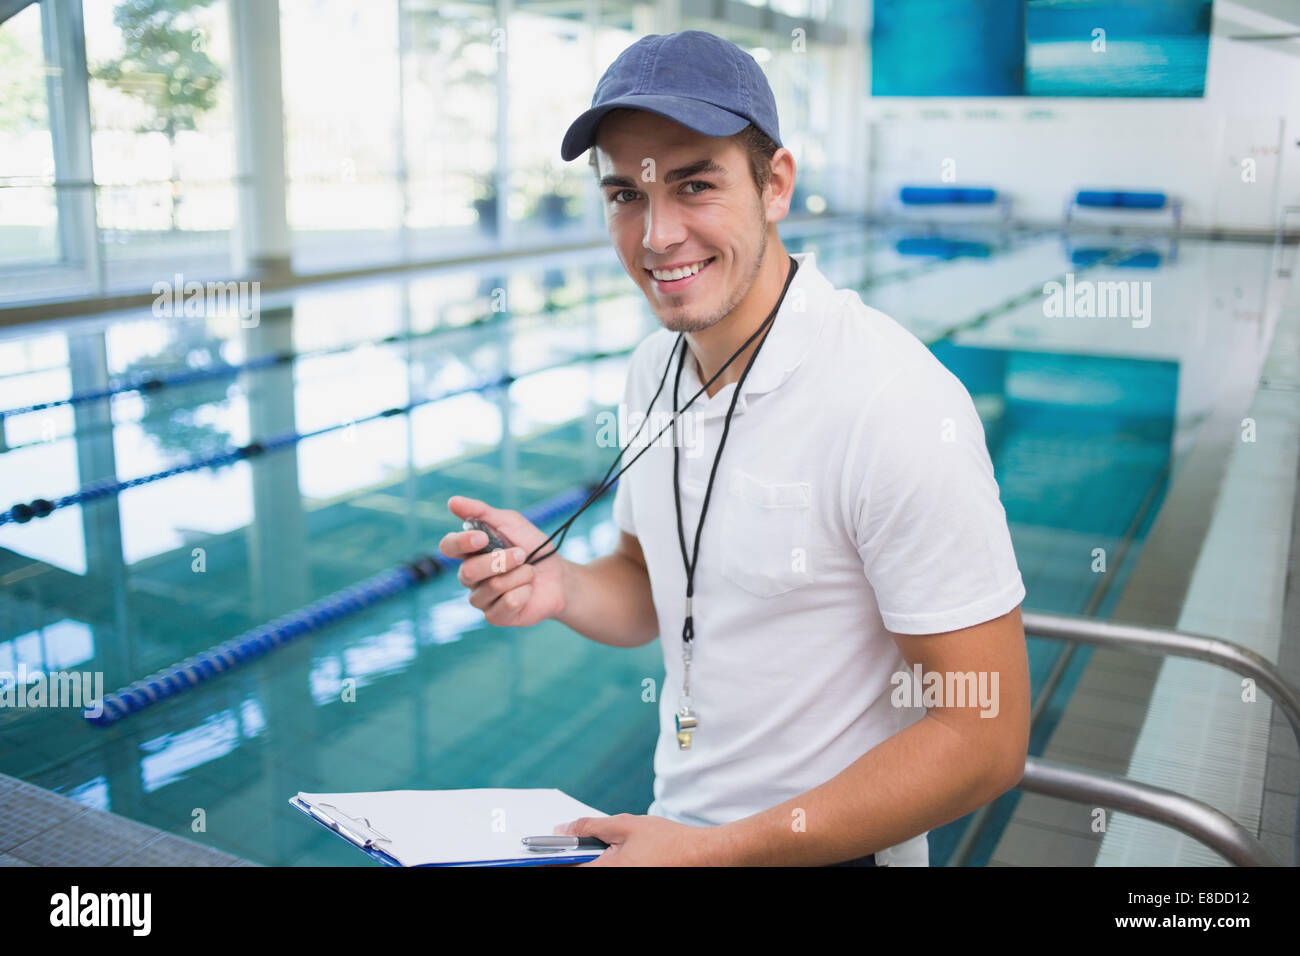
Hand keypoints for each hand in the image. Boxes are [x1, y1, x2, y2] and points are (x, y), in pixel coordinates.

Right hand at [440, 495, 567, 627]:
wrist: (559, 576)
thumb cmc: (533, 547)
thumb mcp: (511, 523)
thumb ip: (482, 512)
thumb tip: (452, 501)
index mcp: (469, 552)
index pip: (448, 547)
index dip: (461, 543)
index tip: (482, 539)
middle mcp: (470, 576)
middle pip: (469, 571)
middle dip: (502, 561)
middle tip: (522, 554)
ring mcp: (481, 598)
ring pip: (492, 587)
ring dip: (519, 575)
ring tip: (529, 573)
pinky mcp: (496, 616)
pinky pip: (506, 604)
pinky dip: (524, 592)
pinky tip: (528, 591)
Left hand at [553, 813, 723, 865]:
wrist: (703, 857)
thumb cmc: (669, 841)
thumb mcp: (626, 825)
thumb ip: (591, 828)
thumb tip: (563, 829)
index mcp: (606, 872)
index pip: (566, 868)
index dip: (547, 860)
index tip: (530, 855)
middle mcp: (613, 882)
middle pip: (580, 872)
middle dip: (570, 859)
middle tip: (566, 844)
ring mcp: (623, 882)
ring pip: (594, 872)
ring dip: (588, 861)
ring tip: (600, 848)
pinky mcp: (630, 880)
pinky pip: (607, 873)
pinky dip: (603, 864)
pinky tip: (612, 854)